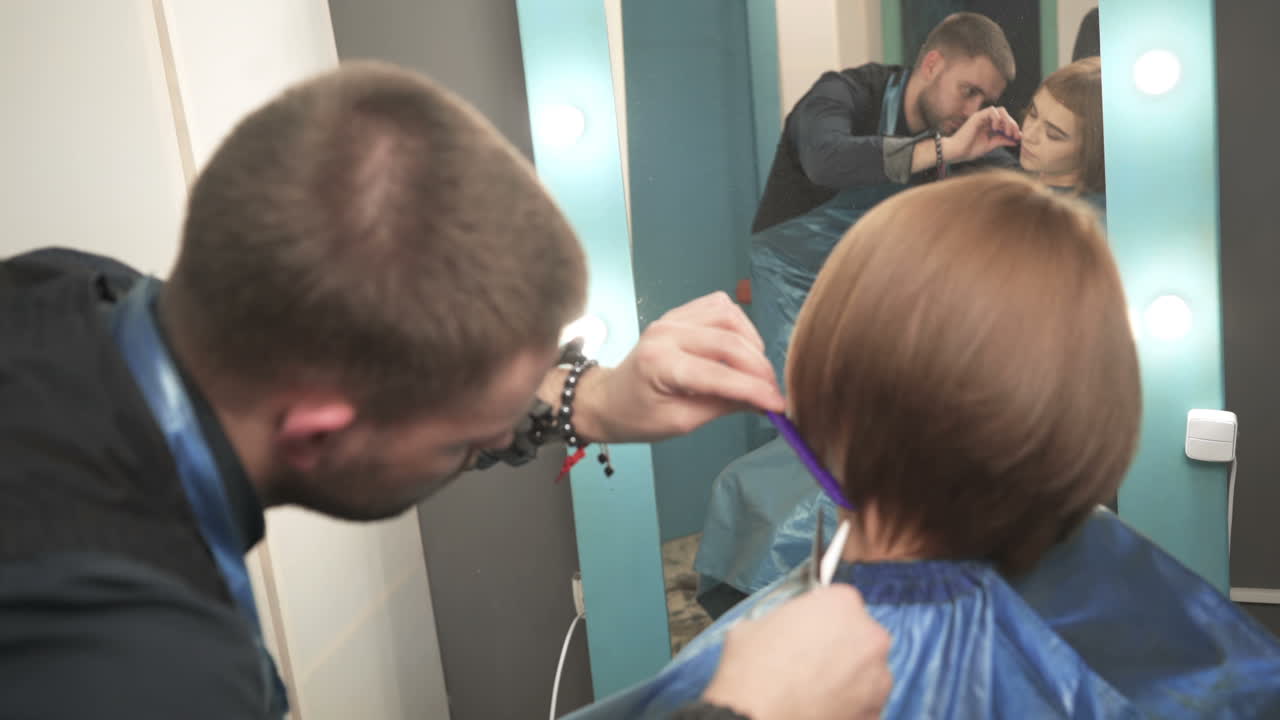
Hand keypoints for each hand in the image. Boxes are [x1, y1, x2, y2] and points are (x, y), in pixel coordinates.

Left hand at [561, 292, 783, 443]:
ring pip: (729, 317)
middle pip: (729, 342)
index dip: (755, 390)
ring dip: (752, 344)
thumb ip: (724, 407)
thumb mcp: (681, 422)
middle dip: (759, 369)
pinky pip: (719, 306)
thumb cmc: (638, 417)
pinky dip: (739, 326)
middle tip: (773, 393)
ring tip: (756, 372)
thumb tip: (764, 402)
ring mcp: (672, 317)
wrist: (607, 398)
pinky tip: (742, 348)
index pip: (719, 374)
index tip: (780, 405)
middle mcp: (667, 332)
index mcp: (660, 364)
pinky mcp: (679, 312)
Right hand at [702, 585, 892, 719]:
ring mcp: (878, 677)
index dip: (820, 617)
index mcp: (842, 604)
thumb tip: (780, 630)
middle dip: (839, 645)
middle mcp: (869, 636)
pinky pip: (865, 702)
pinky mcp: (877, 712)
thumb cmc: (753, 672)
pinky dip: (849, 705)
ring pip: (865, 670)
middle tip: (810, 661)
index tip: (808, 630)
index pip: (839, 601)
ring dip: (847, 676)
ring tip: (814, 689)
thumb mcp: (754, 624)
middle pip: (858, 634)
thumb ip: (783, 620)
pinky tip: (820, 707)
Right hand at [941, 106, 1020, 163]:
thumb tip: (1016, 140)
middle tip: (1014, 135)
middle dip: (1013, 124)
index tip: (1018, 138)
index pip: (1006, 122)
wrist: (957, 152)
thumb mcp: (991, 145)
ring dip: (1007, 120)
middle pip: (1005, 115)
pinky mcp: (977, 116)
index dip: (1014, 128)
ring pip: (1001, 110)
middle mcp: (986, 119)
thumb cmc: (970, 149)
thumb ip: (1002, 140)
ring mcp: (982, 117)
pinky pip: (991, 111)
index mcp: (989, 126)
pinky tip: (996, 128)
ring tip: (1007, 132)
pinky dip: (997, 118)